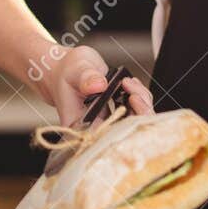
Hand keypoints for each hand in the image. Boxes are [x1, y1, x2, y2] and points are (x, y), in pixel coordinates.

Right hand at [32, 43, 152, 125]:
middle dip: (140, 111)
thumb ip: (85, 77)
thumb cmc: (66, 71)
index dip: (127, 127)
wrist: (66, 68)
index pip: (108, 140)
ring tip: (127, 82)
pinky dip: (139, 97)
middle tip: (131, 87)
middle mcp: (95, 129)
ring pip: (136, 123)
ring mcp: (109, 123)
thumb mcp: (75, 69)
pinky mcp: (118, 115)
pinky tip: (130, 84)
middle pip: (128, 135)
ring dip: (141, 101)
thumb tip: (99, 85)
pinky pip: (137, 112)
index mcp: (80, 126)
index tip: (131, 99)